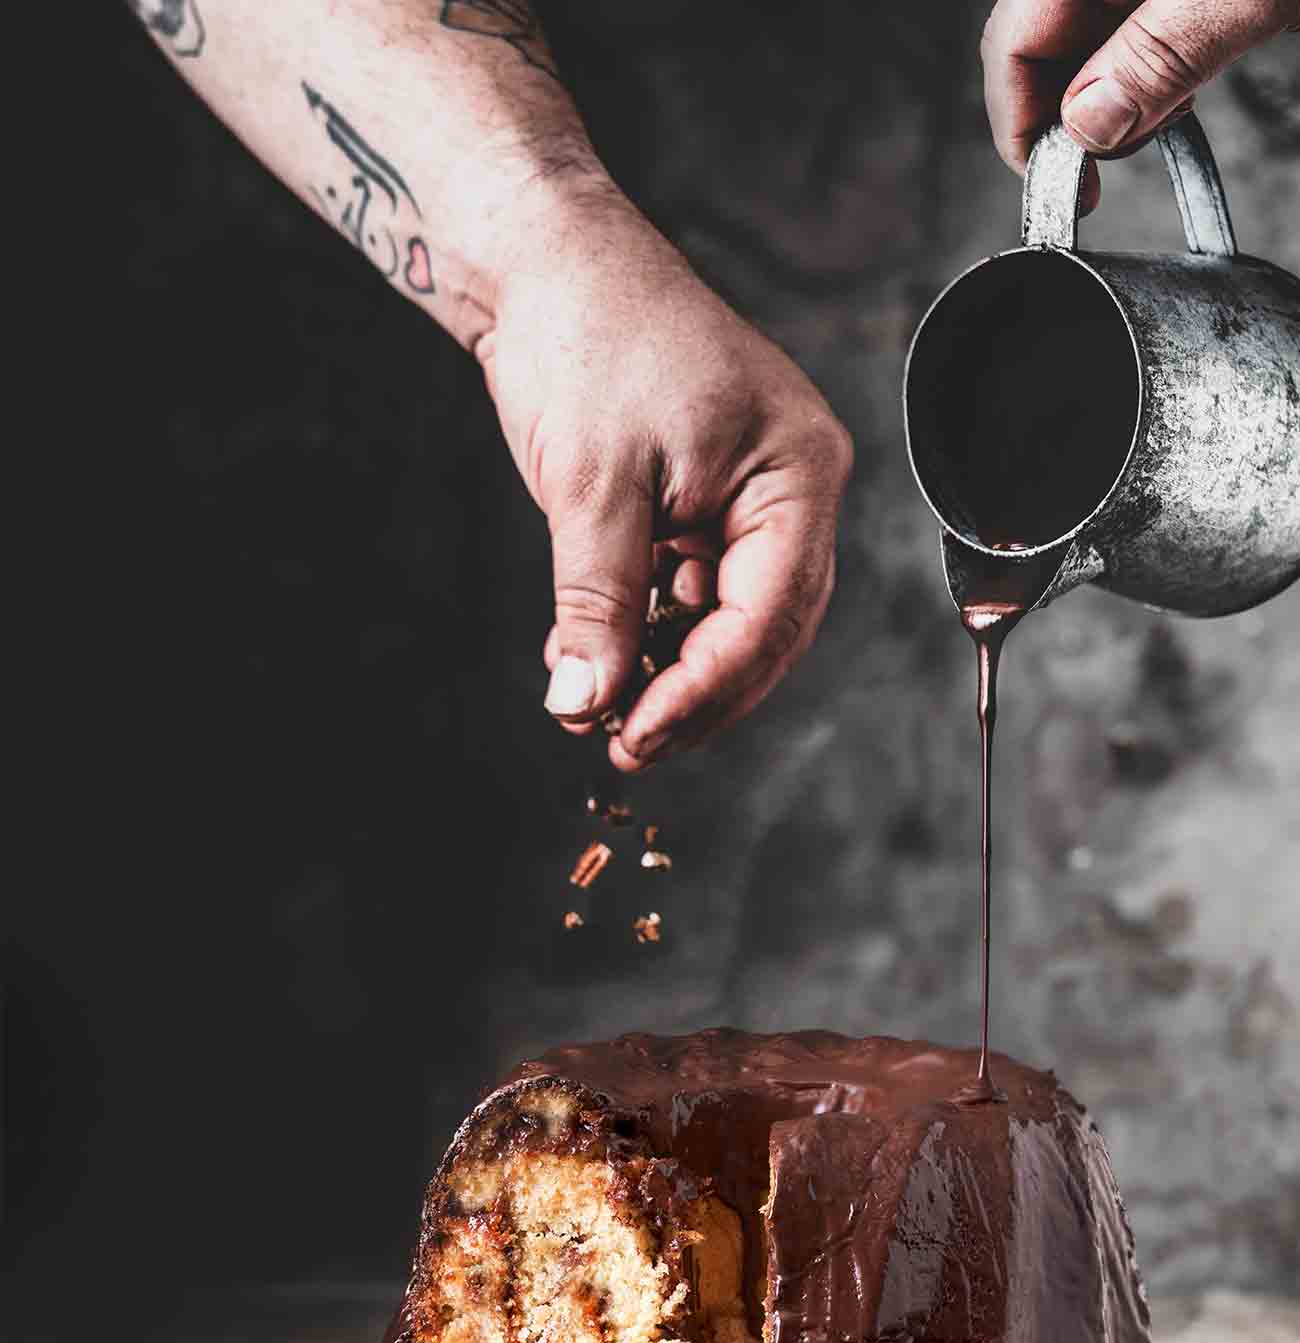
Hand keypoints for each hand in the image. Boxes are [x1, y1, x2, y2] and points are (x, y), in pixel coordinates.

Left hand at [477, 184, 852, 772]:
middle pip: (765, 633)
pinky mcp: (706, 502)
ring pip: (729, 621)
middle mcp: (792, 489)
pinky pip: (695, 591)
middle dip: (694, 696)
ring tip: (601, 711)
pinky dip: (651, 632)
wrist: (545, 259)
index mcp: (798, 473)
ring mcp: (752, 496)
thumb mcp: (591, 486)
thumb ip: (597, 604)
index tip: (634, 738)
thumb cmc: (587, 337)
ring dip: (670, 673)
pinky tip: (600, 659)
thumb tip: (585, 703)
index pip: (771, 617)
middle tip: (622, 746)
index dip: (704, 691)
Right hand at [983, 0, 1299, 183]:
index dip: (1020, 122)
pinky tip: (1177, 78)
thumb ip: (1161, 56)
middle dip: (1062, 110)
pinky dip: (1138, 58)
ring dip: (1105, 89)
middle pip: (1039, 36)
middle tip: (1112, 159)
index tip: (1057, 183)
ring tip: (1161, 114)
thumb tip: (1090, 125)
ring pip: (1082, 32)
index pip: (1012, 39)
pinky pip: (1125, 17)